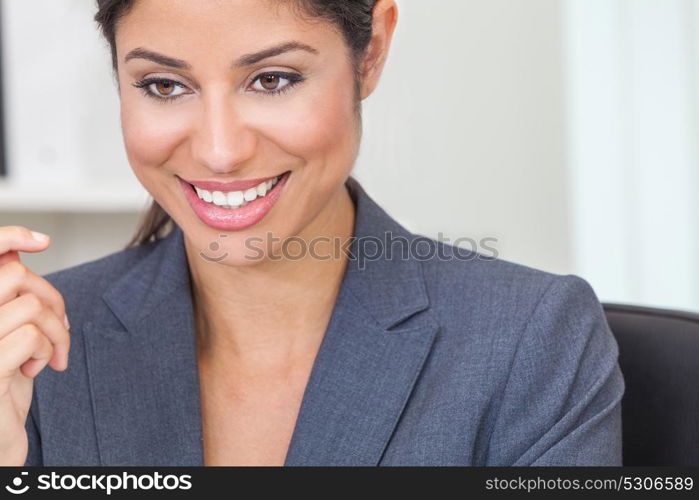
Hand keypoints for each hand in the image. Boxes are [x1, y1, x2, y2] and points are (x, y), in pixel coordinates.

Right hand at [0, 226, 69, 464]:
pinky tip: (38, 369)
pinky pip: (31, 335)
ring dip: (55, 329)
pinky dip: (48, 349)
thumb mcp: (9, 335)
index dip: (8, 235)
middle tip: (59, 328)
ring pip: (29, 304)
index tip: (40, 240)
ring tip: (51, 353)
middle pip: (14, 275)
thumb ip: (11, 298)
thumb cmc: (3, 386)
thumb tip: (22, 250)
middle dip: (52, 298)